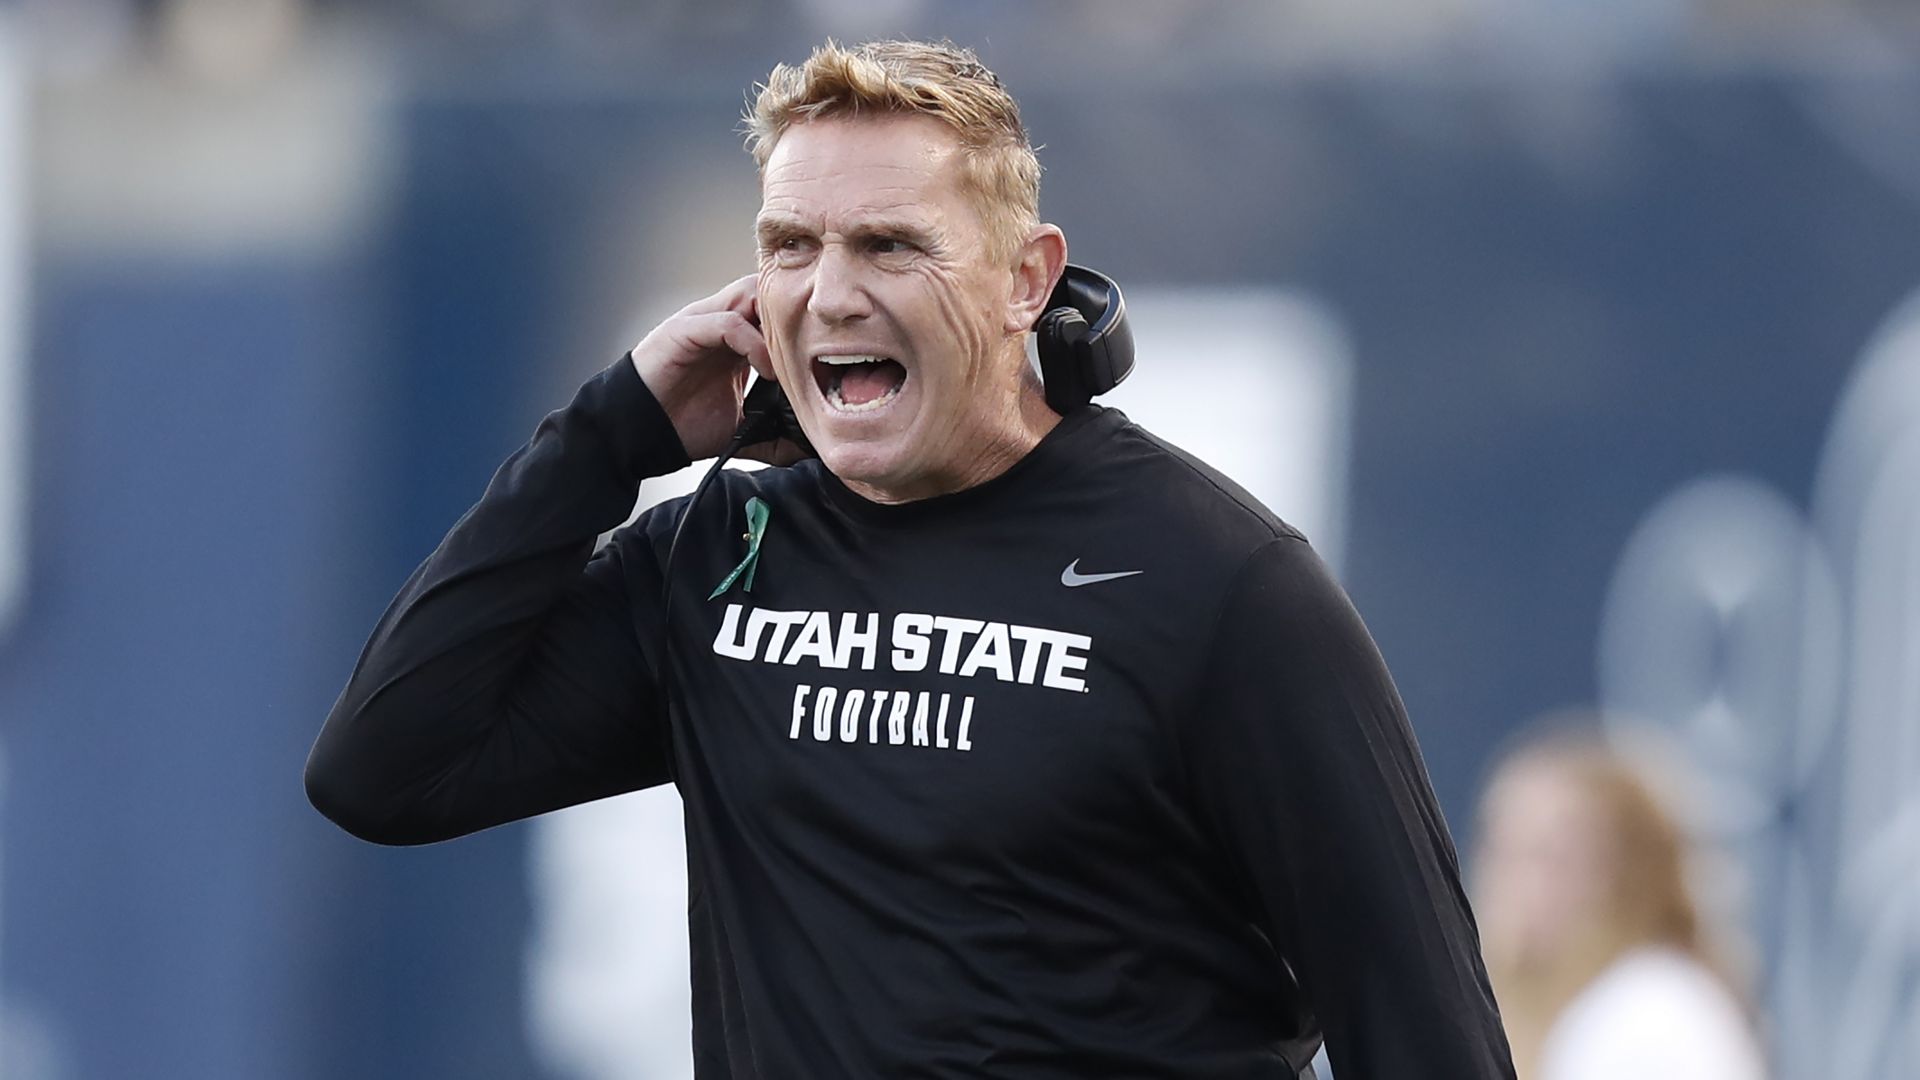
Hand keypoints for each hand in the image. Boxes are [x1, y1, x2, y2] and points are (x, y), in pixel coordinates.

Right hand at [629, 275, 802, 462]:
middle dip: (795, 315)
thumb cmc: (682, 425)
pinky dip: (752, 342)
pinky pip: (727, 322)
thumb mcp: (740, 427)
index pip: (777, 311)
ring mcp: (702, 322)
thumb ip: (773, 432)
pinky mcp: (685, 330)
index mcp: (736, 340)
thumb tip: (810, 449)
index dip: (804, 325)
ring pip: (749, 295)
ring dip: (776, 323)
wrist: (639, 433)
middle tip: (817, 352)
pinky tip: (766, 371)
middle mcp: (720, 322)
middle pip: (767, 292)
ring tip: (792, 359)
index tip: (829, 358)